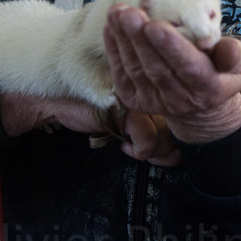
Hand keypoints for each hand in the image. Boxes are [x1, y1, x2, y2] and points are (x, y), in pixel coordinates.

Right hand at [0, 92, 180, 164]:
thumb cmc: (92, 103)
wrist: (60, 97)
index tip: (166, 150)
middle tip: (154, 156)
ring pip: (166, 135)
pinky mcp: (129, 109)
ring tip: (136, 150)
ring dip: (154, 152)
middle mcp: (150, 86)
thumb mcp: (126, 107)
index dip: (176, 136)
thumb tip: (173, 145)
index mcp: (151, 84)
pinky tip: (124, 147)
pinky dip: (139, 151)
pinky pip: (148, 140)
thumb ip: (148, 115)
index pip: (179, 112)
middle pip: (177, 126)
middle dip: (168, 150)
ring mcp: (141, 96)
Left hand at [103, 4, 240, 143]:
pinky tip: (110, 27)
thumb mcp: (235, 68)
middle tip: (129, 13)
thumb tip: (226, 44)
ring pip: (135, 69)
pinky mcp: (134, 99)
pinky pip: (121, 74)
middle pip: (156, 68)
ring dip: (123, 40)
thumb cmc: (217, 76)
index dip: (171, 47)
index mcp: (206, 88)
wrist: (199, 109)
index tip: (156, 25)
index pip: (188, 67)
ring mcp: (153, 100)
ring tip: (117, 13)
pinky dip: (113, 49)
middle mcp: (178, 98)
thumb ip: (233, 54)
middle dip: (140, 39)